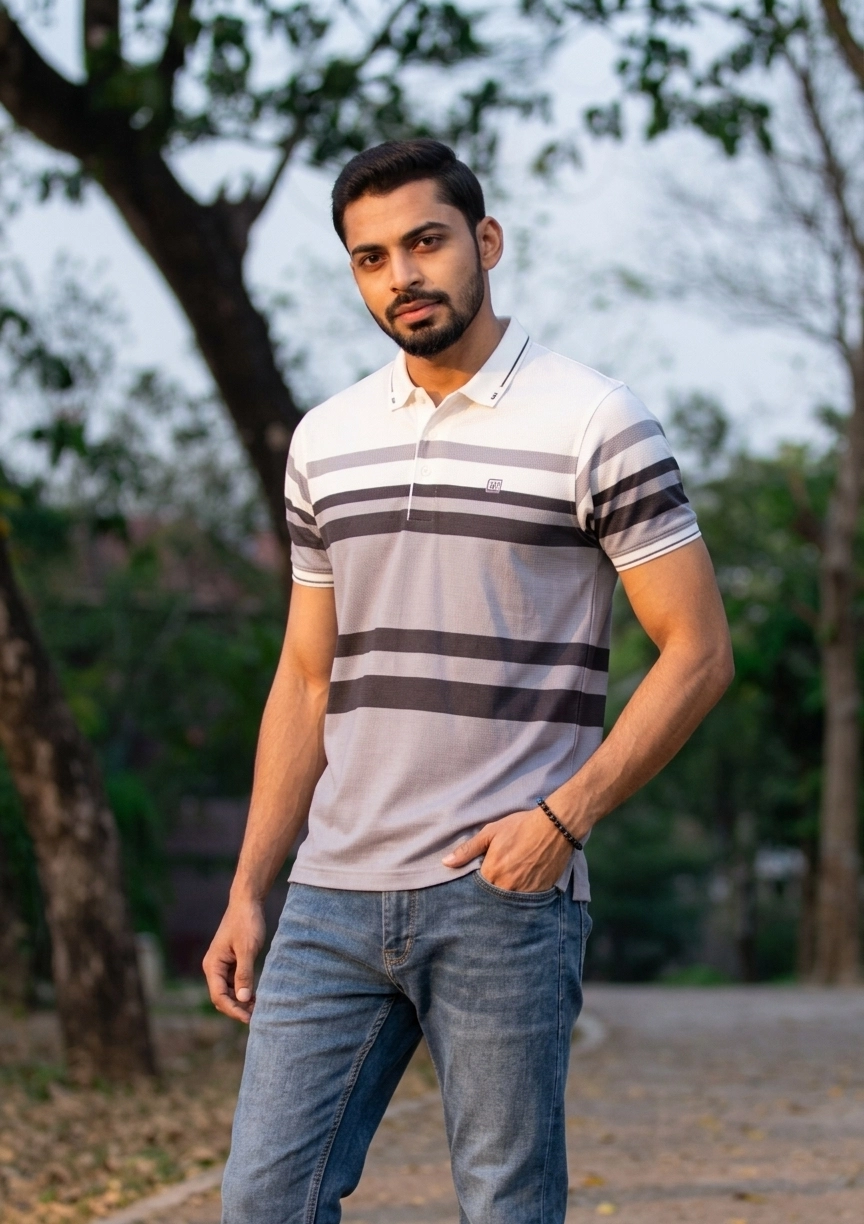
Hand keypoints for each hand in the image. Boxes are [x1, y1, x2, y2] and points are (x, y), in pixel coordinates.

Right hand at [202, 897, 266, 1022]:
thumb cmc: (246, 922)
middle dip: (237, 1008)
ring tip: (259, 1008)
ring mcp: (223, 965)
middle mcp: (214, 967)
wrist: (248, 902)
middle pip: (222, 997)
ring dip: (241, 1001)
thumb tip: (243, 999)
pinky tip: (257, 995)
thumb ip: (244, 974)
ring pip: (229, 991)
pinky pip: (235, 982)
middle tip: (257, 1016)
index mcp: (213, 965)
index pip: (219, 996)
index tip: (249, 1018)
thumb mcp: (247, 949)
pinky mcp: (232, 962)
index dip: (233, 1010)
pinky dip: (244, 990)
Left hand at [442, 805, 577, 891]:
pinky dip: (523, 896)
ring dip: (507, 895)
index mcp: (492, 872)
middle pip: (493, 897)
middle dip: (491, 892)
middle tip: (496, 881)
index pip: (477, 888)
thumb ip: (467, 850)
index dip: (478, 884)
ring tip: (509, 884)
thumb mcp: (491, 833)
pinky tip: (523, 886)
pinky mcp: (540, 892)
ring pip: (510, 901)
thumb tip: (446, 863)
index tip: (480, 878)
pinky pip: (527, 901)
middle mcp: (508, 886)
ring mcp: (525, 892)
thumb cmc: (520, 827)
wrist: (554, 827)